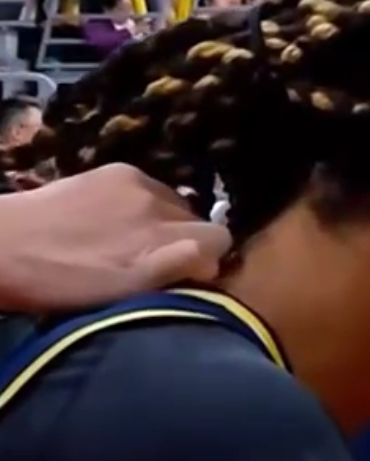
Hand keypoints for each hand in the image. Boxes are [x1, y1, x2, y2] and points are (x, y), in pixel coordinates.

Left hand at [0, 164, 230, 311]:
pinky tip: (112, 221)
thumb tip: (213, 258)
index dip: (206, 261)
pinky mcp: (114, 170)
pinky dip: (142, 205)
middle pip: (198, 220)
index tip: (183, 278)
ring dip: (163, 222)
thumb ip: (173, 269)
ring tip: (128, 243)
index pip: (219, 239)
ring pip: (175, 203)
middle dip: (184, 241)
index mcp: (164, 232)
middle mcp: (158, 200)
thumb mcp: (120, 289)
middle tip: (150, 263)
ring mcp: (136, 181)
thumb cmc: (58, 280)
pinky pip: (149, 188)